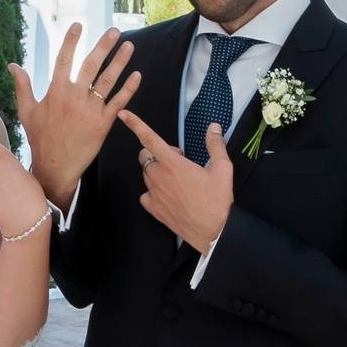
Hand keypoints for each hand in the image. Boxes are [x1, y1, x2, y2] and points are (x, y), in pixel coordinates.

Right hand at [10, 23, 139, 207]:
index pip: (64, 59)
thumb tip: (12, 65)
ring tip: (129, 46)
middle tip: (114, 30)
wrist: (54, 167)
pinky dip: (129, 88)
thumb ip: (22, 86)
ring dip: (120, 62)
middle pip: (91, 65)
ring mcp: (90, 110)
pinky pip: (119, 102)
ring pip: (108, 81)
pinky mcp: (103, 124)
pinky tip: (136, 75)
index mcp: (56, 91)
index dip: (71, 41)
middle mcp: (74, 97)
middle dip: (104, 46)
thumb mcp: (27, 111)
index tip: (78, 25)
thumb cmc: (39, 138)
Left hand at [120, 113, 232, 255]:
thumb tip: (213, 126)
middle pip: (145, 155)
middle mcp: (158, 176)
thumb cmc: (217, 200)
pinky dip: (153, 191)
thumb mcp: (223, 169)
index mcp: (173, 163)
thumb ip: (215, 145)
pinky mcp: (153, 208)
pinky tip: (168, 195)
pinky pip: (145, 193)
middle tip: (178, 162)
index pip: (149, 138)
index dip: (135, 124)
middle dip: (157, 153)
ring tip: (177, 180)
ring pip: (146, 174)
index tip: (123, 114)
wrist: (213, 232)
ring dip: (157, 171)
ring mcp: (153, 193)